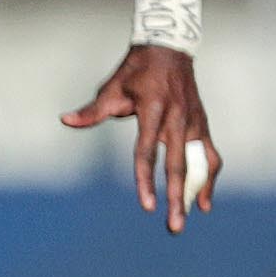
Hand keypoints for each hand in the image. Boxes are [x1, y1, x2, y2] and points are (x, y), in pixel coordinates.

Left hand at [62, 45, 217, 233]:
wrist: (169, 50)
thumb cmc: (136, 71)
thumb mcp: (112, 88)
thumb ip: (93, 111)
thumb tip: (65, 120)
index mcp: (153, 110)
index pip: (147, 152)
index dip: (146, 180)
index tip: (147, 206)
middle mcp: (178, 118)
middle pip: (178, 165)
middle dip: (175, 198)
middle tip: (174, 226)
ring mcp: (195, 122)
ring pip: (201, 163)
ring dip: (196, 192)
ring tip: (189, 216)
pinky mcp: (204, 125)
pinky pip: (210, 156)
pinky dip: (209, 178)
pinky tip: (203, 200)